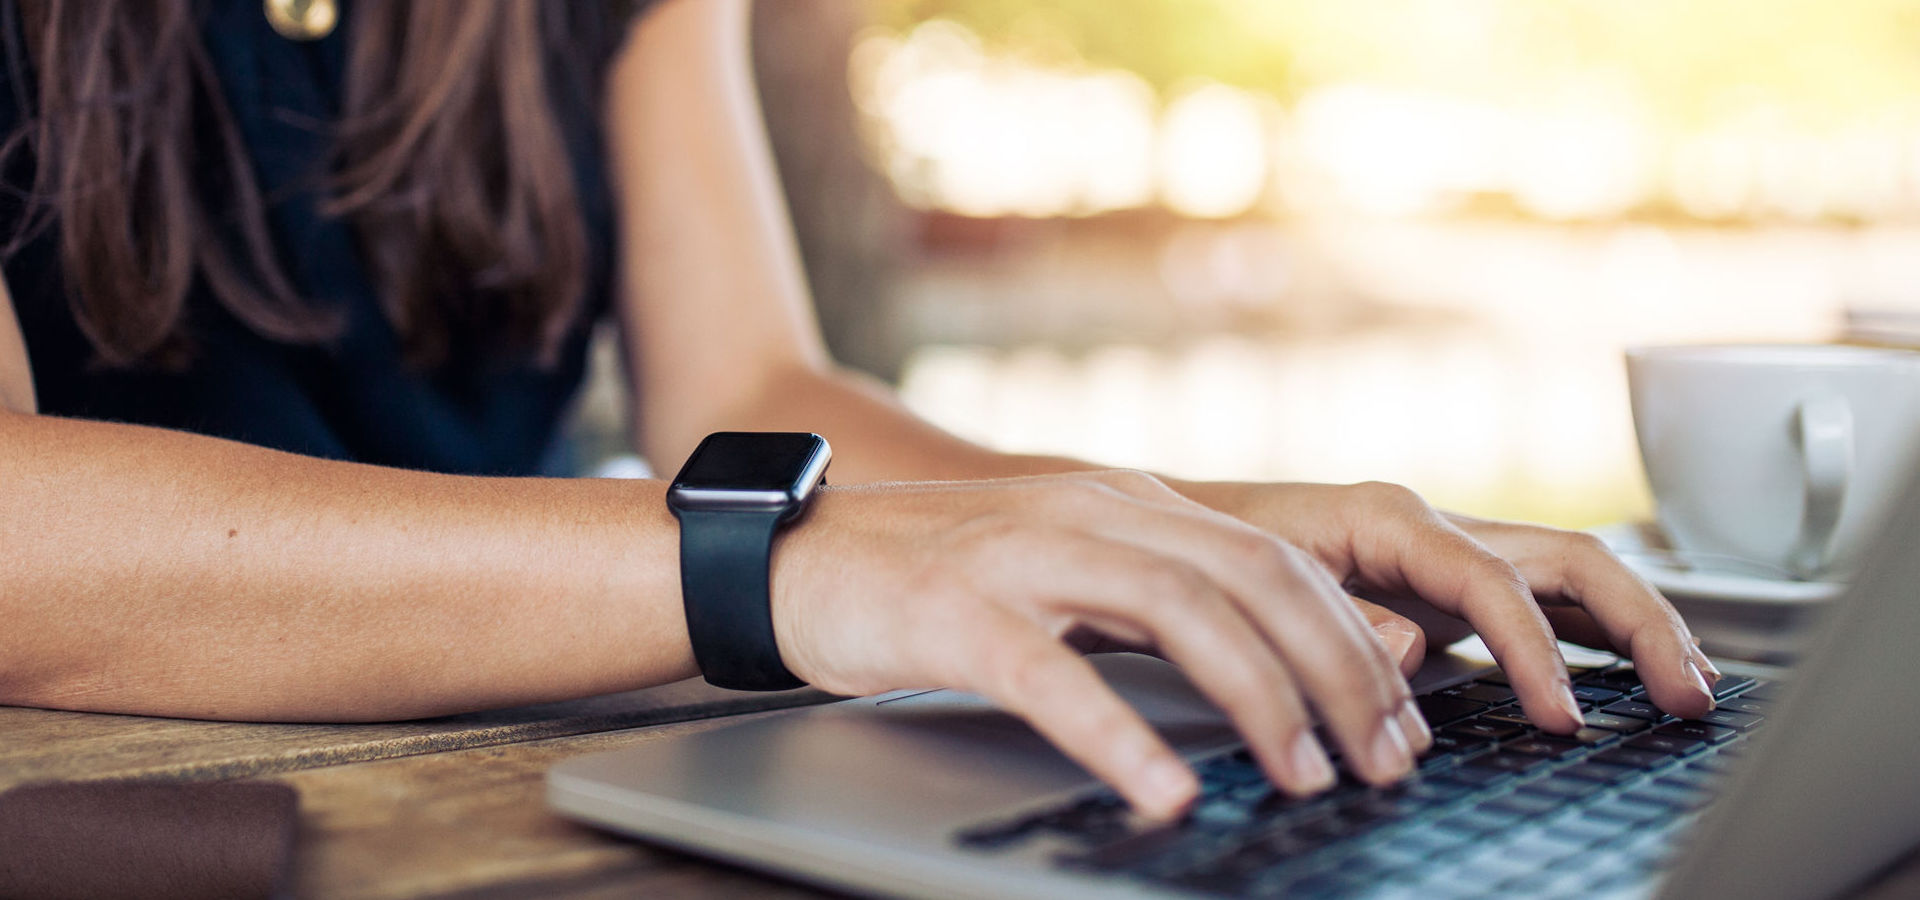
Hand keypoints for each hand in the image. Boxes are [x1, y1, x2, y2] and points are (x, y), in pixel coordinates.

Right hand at [769, 470, 1427, 818]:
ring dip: (1260, 699)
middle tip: (1384, 762)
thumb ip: (1159, 606)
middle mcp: (1094, 513)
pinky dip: (1120, 735)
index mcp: (1131, 507)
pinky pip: (1054, 676)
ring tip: (1305, 778)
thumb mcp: (1068, 575)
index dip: (1355, 643)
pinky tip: (1164, 792)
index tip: (1401, 724)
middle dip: (1339, 674)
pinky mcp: (957, 610)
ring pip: (1179, 611)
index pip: (1277, 563)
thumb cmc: (938, 583)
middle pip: (1254, 580)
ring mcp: (1025, 555)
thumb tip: (1270, 673)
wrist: (796, 555)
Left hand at [1186, 481, 1719, 731]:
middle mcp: (1431, 526)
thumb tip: (1417, 650)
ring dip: (1638, 625)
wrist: (1175, 525)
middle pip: (1569, 560)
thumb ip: (1342, 617)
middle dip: (1639, 625)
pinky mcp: (1446, 580)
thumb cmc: (1212, 550)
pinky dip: (1597, 631)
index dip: (1536, 652)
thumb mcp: (1263, 583)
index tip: (1562, 720)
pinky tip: (1633, 672)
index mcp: (1389, 518)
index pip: (1494, 581)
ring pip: (1571, 573)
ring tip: (1689, 687)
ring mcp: (1446, 550)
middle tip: (1686, 695)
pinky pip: (1544, 596)